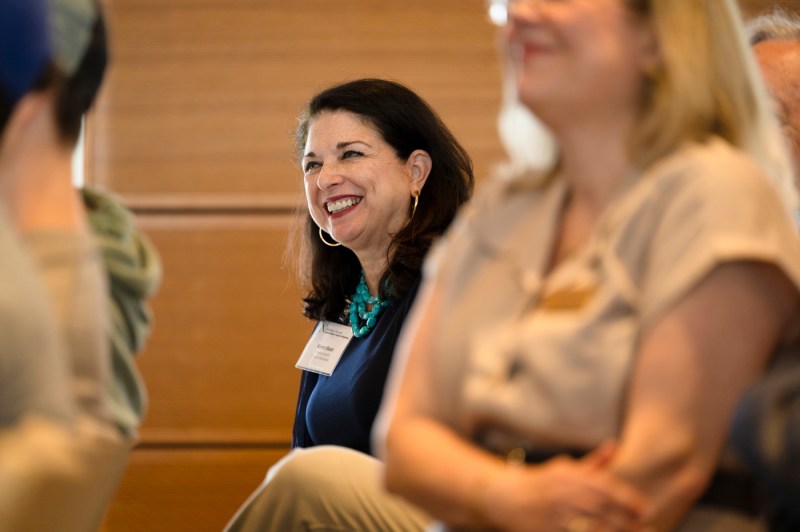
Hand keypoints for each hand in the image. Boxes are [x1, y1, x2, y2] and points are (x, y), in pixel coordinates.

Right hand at [481, 447, 649, 531]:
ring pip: (591, 524)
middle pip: (601, 507)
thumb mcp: (564, 468)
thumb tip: (614, 446)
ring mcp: (554, 513)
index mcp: (569, 476)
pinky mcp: (546, 530)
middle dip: (626, 517)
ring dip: (614, 530)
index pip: (604, 486)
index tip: (645, 509)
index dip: (627, 498)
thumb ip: (593, 463)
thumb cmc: (541, 483)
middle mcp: (562, 493)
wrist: (506, 497)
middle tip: (646, 525)